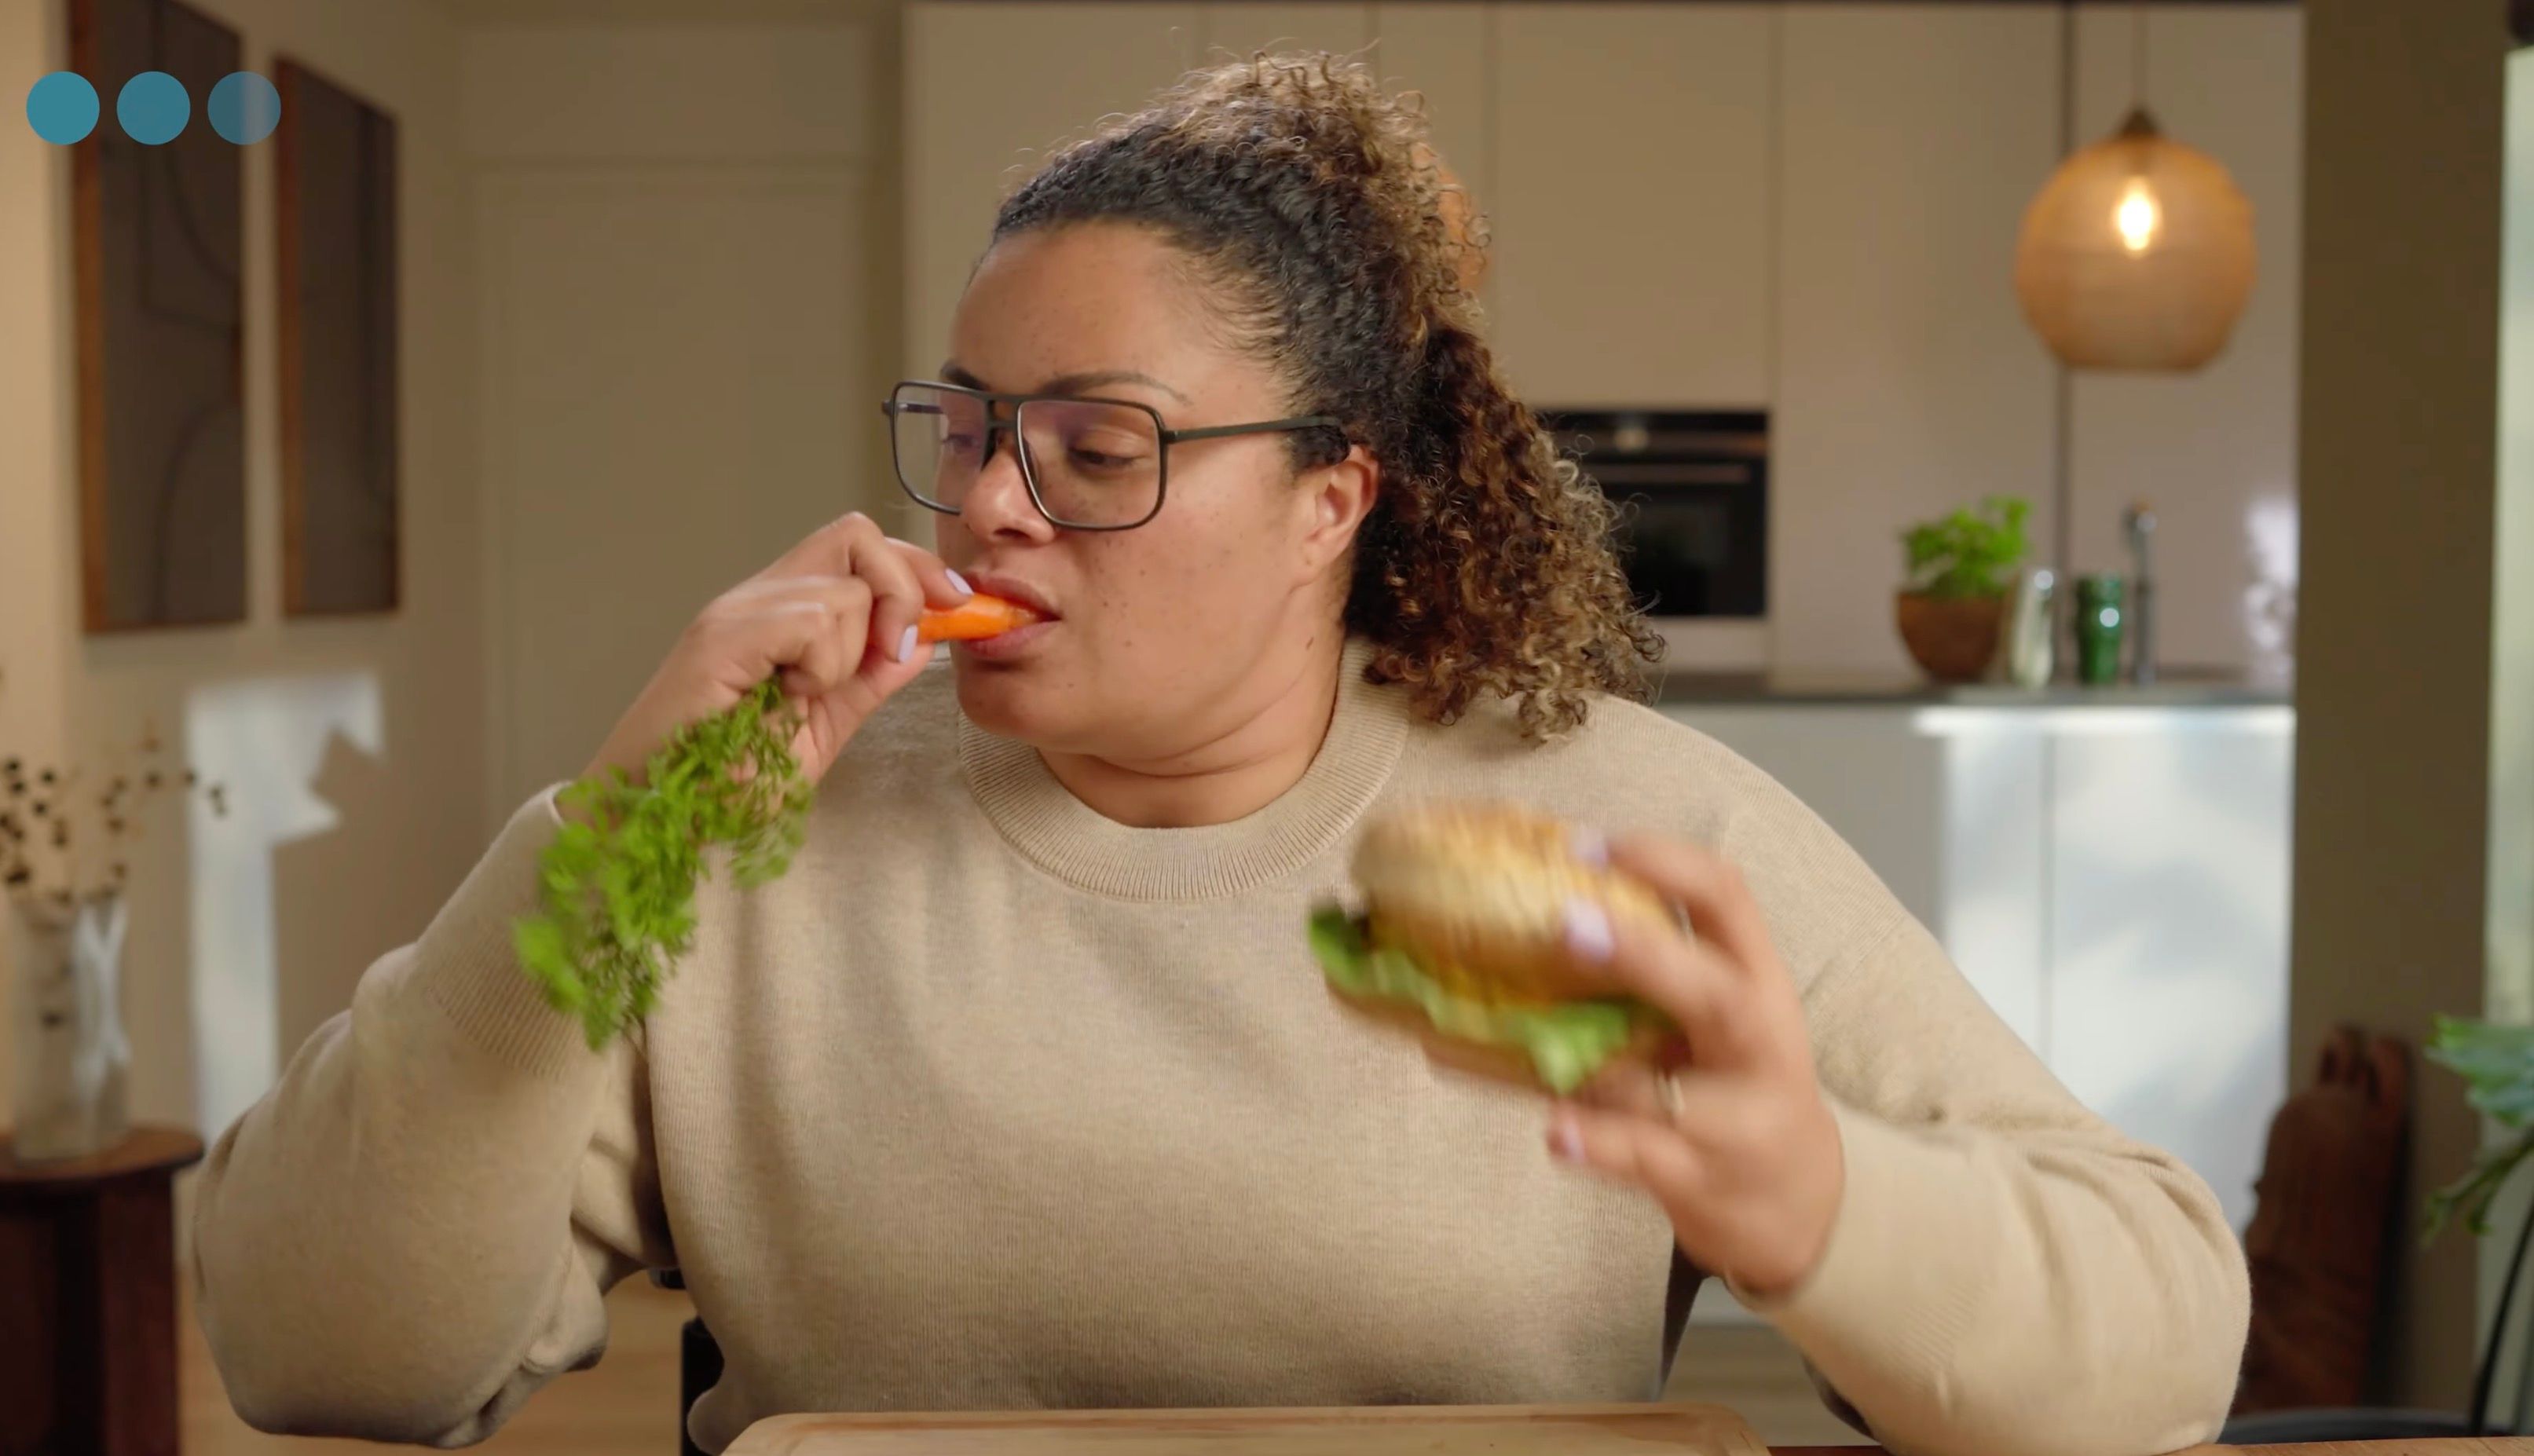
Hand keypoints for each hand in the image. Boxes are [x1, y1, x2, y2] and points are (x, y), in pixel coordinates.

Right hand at [582, 512, 970, 789]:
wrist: (657, 816)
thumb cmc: (726, 779)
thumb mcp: (825, 727)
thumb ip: (871, 680)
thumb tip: (925, 640)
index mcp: (781, 611)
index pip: (858, 546)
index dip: (915, 569)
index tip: (957, 608)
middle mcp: (756, 596)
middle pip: (855, 533)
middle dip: (903, 585)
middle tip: (895, 648)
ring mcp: (736, 611)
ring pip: (844, 589)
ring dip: (851, 652)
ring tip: (807, 694)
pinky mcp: (721, 636)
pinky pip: (814, 619)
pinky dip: (822, 664)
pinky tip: (788, 695)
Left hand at [1546, 832, 1844, 1299]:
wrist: (1797, 1201)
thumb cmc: (1731, 1082)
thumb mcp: (1717, 1014)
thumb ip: (1654, 967)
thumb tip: (1530, 903)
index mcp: (1759, 980)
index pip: (1729, 900)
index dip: (1662, 863)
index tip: (1584, 844)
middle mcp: (1757, 1044)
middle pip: (1716, 993)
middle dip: (1645, 956)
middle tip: (1568, 923)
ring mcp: (1736, 1119)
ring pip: (1664, 1088)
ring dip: (1589, 1063)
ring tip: (1519, 1029)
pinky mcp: (1702, 1179)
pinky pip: (1644, 1159)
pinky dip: (1596, 1145)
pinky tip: (1555, 1130)